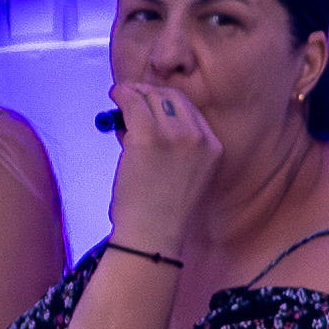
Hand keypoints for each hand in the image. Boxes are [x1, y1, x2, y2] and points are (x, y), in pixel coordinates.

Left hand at [107, 78, 228, 254]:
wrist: (153, 236)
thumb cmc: (163, 213)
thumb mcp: (186, 176)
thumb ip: (175, 148)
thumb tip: (140, 120)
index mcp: (213, 148)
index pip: (191, 111)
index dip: (168, 101)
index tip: (151, 101)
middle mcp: (198, 138)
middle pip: (173, 97)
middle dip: (151, 92)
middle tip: (133, 95)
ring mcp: (174, 135)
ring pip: (151, 97)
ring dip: (133, 93)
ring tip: (120, 97)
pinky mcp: (148, 136)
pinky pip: (132, 102)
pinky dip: (121, 94)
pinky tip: (114, 95)